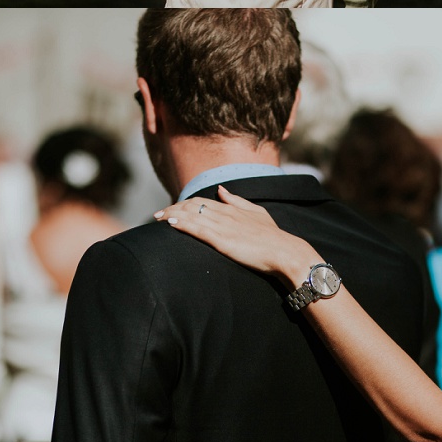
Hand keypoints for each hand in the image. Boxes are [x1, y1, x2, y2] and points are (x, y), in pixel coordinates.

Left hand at [166, 190, 303, 292]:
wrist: (283, 251)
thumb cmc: (272, 236)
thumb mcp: (255, 213)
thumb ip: (236, 201)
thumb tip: (221, 190)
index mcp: (231, 208)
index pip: (201, 202)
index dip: (184, 204)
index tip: (171, 210)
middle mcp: (224, 213)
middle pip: (192, 206)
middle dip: (173, 209)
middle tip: (157, 215)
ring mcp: (223, 226)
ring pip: (192, 215)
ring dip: (173, 216)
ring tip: (158, 218)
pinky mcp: (223, 240)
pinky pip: (198, 229)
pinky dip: (183, 224)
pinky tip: (171, 223)